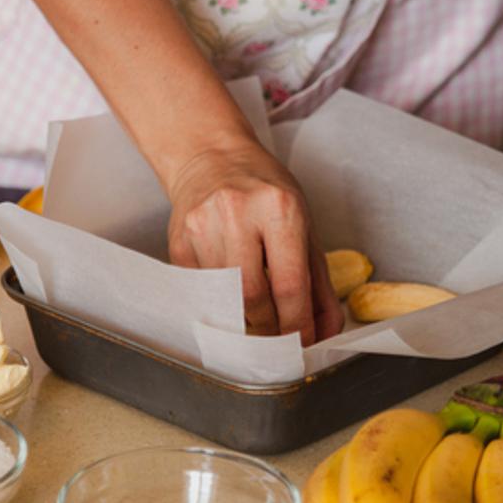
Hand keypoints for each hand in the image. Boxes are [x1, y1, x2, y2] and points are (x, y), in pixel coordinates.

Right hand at [166, 142, 343, 344]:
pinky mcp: (178, 241)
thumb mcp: (304, 224)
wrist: (211, 158)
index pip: (290, 284)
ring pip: (225, 299)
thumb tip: (324, 331)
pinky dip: (221, 305)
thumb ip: (318, 282)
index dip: (297, 325)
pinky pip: (202, 292)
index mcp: (280, 208)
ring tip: (257, 319)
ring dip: (245, 320)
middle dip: (270, 330)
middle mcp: (238, 213)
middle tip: (279, 342)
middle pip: (254, 297)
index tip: (302, 344)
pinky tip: (231, 298)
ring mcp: (202, 226)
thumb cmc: (265, 192)